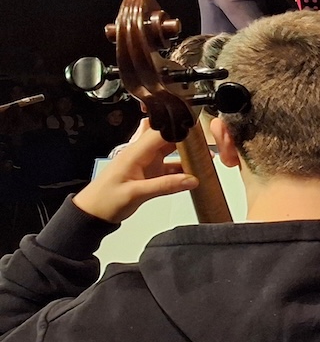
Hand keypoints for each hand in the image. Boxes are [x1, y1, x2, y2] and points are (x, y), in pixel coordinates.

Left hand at [71, 121, 196, 223]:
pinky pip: (169, 166)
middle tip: (206, 142)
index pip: (160, 132)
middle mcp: (141, 154)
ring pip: (170, 151)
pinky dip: (182, 168)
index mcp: (135, 153)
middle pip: (167, 138)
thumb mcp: (136, 194)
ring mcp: (146, 163)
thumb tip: (191, 179)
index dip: (178, 127)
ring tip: (205, 157)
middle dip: (186, 138)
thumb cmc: (105, 201)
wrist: (92, 214)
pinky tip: (193, 173)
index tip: (197, 129)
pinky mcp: (149, 173)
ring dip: (186, 153)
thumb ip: (165, 186)